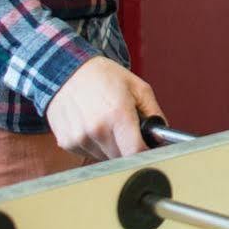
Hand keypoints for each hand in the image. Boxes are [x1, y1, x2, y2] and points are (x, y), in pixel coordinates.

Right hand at [47, 56, 161, 160]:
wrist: (68, 71)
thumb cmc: (104, 76)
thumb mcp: (138, 88)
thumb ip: (154, 113)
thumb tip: (162, 135)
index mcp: (118, 114)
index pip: (136, 152)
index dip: (145, 152)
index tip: (147, 148)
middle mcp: (97, 129)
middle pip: (121, 157)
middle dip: (127, 147)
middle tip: (125, 129)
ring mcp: (80, 137)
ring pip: (104, 157)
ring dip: (110, 147)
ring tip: (106, 123)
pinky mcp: (67, 142)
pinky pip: (88, 153)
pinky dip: (94, 145)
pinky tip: (92, 126)